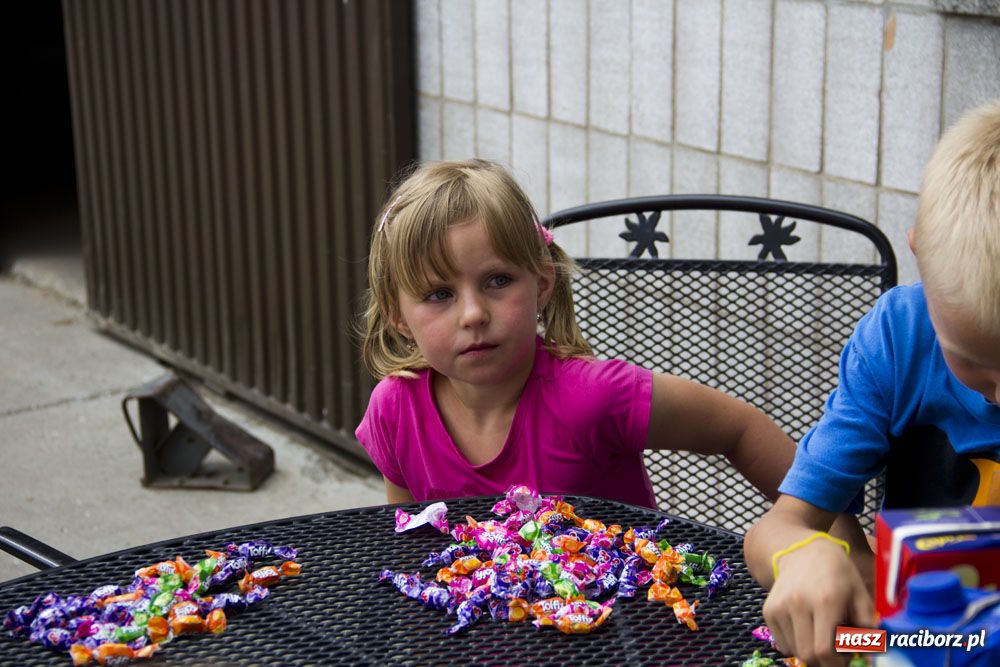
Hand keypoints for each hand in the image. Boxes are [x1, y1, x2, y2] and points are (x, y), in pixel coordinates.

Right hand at [762, 537, 873, 666]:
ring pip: (794, 651)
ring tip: (822, 640)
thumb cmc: (837, 573)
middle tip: (836, 656)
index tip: (846, 661)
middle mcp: (798, 604)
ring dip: (810, 654)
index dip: (837, 664)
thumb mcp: (859, 593)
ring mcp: (779, 607)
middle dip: (824, 663)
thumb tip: (868, 655)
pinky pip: (782, 643)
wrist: (802, 551)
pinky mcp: (768, 610)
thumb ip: (866, 626)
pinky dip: (796, 646)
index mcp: (825, 600)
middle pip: (808, 654)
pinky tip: (807, 632)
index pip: (825, 650)